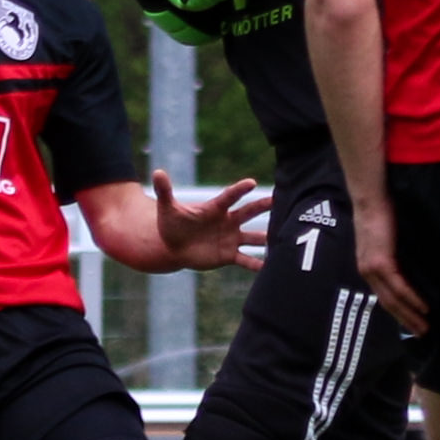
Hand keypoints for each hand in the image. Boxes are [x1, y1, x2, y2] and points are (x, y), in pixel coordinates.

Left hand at [152, 172, 267, 272]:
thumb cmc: (172, 224)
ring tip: (282, 237)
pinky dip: (256, 264)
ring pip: (252, 237)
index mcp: (215, 208)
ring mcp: (230, 238)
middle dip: (262, 206)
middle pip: (248, 212)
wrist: (174, 247)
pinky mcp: (229, 255)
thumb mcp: (167, 208)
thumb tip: (157, 171)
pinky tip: (269, 267)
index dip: (239, 190)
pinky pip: (245, 260)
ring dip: (265, 238)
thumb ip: (165, 191)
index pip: (229, 197)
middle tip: (277, 200)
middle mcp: (228, 221)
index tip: (251, 183)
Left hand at [351, 194, 428, 333]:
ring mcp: (371, 268)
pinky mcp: (380, 262)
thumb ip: (396, 256)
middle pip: (387, 303)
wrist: (371, 199)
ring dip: (411, 315)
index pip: (383, 296)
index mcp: (368, 268)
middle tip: (422, 333)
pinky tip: (424, 308)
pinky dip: (412, 299)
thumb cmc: (382, 215)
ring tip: (425, 327)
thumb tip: (415, 269)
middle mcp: (367, 271)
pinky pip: (398, 286)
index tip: (412, 324)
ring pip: (393, 299)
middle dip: (405, 320)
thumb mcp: (388, 241)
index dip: (398, 312)